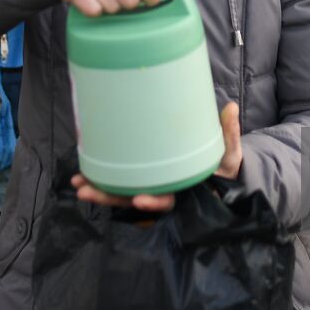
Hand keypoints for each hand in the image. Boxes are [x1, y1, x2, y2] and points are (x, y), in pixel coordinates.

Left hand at [73, 102, 242, 211]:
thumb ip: (229, 133)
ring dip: (99, 189)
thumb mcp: (230, 153)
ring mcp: (152, 187)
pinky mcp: (142, 178)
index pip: (167, 200)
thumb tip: (232, 107)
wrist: (220, 175)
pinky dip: (104, 176)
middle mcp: (164, 192)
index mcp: (184, 189)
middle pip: (134, 200)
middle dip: (109, 197)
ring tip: (78, 182)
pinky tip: (85, 170)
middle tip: (85, 190)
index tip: (138, 199)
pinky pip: (121, 182)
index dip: (152, 202)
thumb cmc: (224, 168)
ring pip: (122, 193)